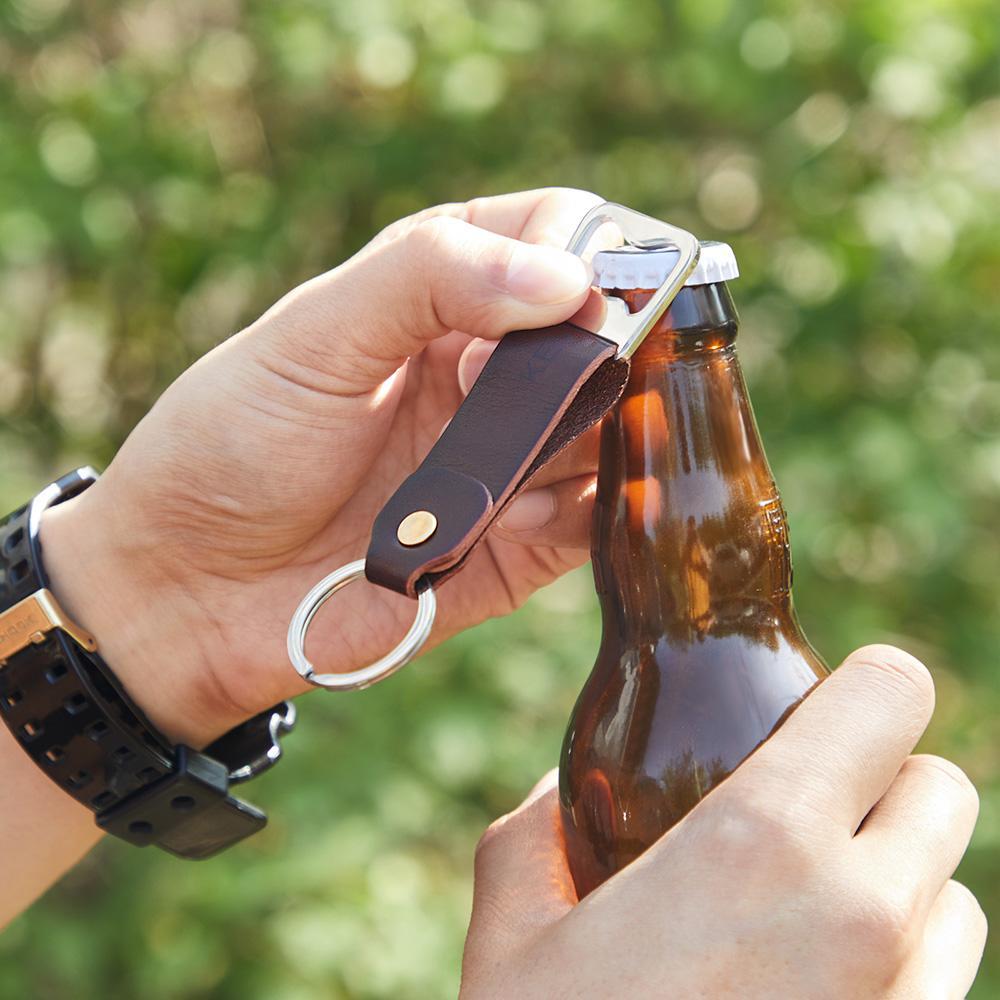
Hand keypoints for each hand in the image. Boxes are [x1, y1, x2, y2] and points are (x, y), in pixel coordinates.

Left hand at [40, 188, 607, 744]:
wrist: (191, 593)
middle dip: (598, 360)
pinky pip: (594, 523)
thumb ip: (427, 280)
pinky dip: (579, 519)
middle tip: (534, 398)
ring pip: (613, 430)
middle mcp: (491, 372)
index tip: (561, 303)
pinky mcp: (518, 545)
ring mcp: (509, 460)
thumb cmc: (232, 447)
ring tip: (508, 474)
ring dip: (585, 445)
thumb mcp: (310, 339)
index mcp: (442, 295)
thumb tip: (566, 276)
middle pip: (607, 336)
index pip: (558, 235)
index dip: (583, 256)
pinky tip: (510, 525)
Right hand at [462, 646, 985, 998]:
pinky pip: (951, 985)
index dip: (869, 681)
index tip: (833, 694)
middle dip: (885, 779)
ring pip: (958, 892)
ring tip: (815, 908)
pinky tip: (823, 989)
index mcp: (764, 839)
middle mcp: (864, 913)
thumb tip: (556, 800)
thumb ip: (533, 839)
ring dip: (902, 879)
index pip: (893, 695)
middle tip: (810, 804)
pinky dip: (906, 963)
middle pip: (941, 786)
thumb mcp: (515, 937)